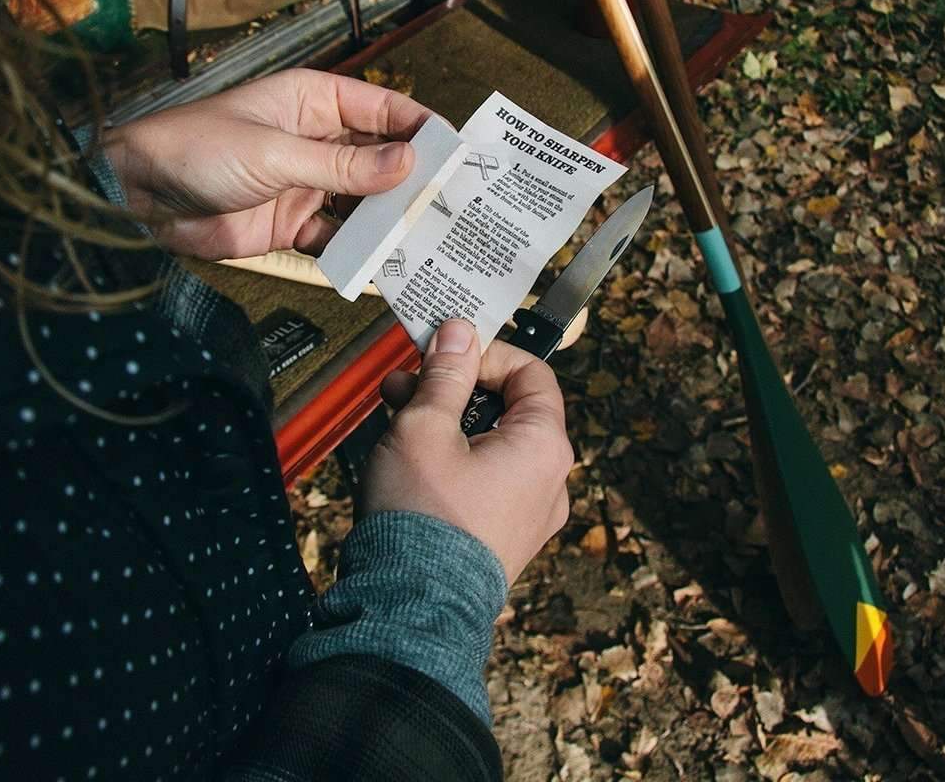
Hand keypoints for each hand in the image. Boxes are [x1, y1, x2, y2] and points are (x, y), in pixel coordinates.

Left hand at [103, 68, 431, 258]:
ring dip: (390, 215)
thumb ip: (343, 164)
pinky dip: (357, 248)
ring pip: (363, 198)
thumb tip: (407, 162)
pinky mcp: (292, 223)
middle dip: (413, 176)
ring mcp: (306, 183)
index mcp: (314, 102)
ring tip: (430, 232)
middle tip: (454, 199)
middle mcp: (317, 139)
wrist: (137, 197)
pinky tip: (383, 260)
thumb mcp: (276, 152)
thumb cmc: (198, 149)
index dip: (420, 127)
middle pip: (379, 156)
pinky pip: (336, 236)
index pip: (383, 107)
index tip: (457, 151)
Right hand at [365, 319, 572, 584]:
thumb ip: (445, 375)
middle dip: (455, 387)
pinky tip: (409, 454)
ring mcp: (528, 513)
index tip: (445, 351)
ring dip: (447, 420)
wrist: (409, 611)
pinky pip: (485, 479)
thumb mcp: (425, 427)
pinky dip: (453, 458)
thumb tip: (459, 332)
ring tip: (395, 413)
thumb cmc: (422, 517)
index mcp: (543, 447)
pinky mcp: (502, 536)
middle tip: (408, 379)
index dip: (487, 354)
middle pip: (508, 408)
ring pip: (491, 444)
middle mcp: (548, 481)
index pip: (532, 373)